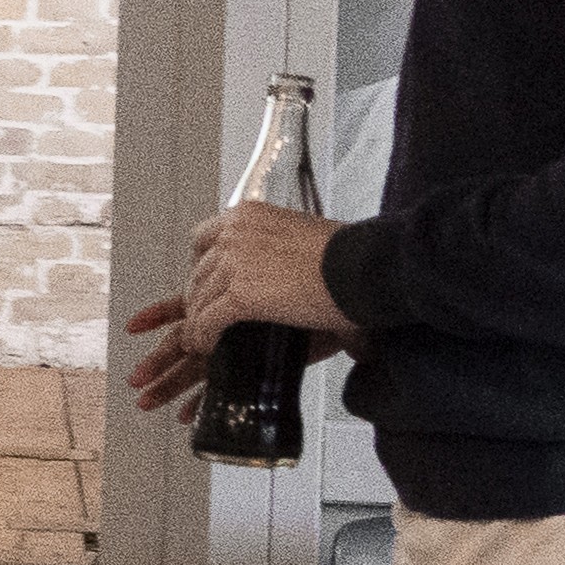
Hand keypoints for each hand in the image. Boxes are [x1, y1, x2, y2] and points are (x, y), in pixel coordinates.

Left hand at [130, 198, 353, 411]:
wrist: (366, 268)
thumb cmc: (350, 256)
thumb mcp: (302, 235)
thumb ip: (275, 246)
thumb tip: (275, 264)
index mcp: (248, 215)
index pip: (204, 239)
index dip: (203, 265)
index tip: (208, 283)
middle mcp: (234, 234)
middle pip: (198, 272)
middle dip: (201, 298)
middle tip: (207, 317)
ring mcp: (233, 264)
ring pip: (198, 299)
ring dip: (200, 321)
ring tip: (204, 339)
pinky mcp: (239, 295)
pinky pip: (207, 321)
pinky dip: (204, 337)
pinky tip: (209, 348)